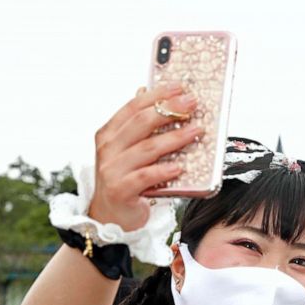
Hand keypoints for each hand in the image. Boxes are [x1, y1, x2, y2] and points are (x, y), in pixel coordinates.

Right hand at [88, 84, 202, 230]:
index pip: (133, 107)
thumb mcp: (130, 151)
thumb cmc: (126, 180)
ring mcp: (112, 170)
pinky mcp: (120, 190)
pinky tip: (180, 166)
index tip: (180, 86)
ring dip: (174, 138)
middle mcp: (108, 149)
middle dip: (169, 110)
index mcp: (110, 134)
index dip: (157, 95)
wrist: (110, 218)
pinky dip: (164, 170)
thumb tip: (148, 92)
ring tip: (197, 131)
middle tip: (192, 103)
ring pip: (146, 149)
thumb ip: (140, 127)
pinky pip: (145, 177)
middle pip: (140, 123)